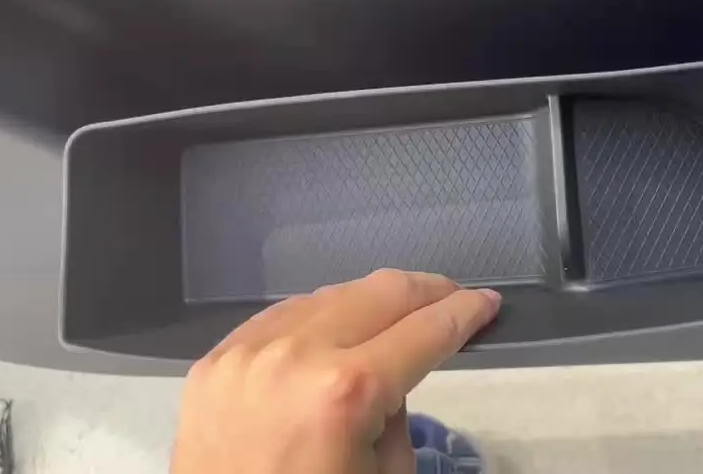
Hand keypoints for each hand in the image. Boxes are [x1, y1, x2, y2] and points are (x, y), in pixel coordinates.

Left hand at [170, 269, 500, 473]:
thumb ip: (397, 411)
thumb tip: (392, 367)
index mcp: (348, 391)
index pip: (426, 330)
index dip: (465, 312)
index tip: (486, 303)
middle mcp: (297, 355)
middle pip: (381, 292)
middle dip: (428, 290)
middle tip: (454, 297)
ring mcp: (248, 352)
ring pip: (330, 295)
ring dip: (372, 301)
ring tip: (396, 315)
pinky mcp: (216, 359)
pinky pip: (281, 317)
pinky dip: (318, 318)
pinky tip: (335, 330)